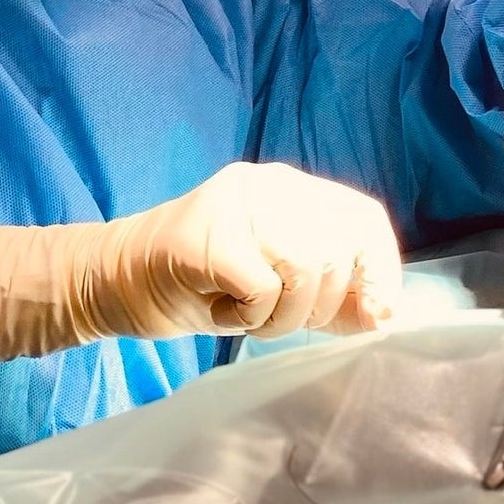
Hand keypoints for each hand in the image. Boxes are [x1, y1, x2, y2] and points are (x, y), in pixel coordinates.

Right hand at [0, 163, 403, 375]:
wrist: (115, 281)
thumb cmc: (202, 287)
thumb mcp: (278, 291)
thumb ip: (330, 297)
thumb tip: (387, 316)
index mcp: (290, 188)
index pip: (362, 218)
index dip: (379, 270)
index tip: (374, 315)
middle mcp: (267, 183)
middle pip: (337, 250)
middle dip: (318, 307)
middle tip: (274, 320)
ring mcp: (234, 204)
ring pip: (306, 266)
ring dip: (284, 316)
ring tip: (248, 317)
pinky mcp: (205, 234)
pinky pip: (264, 287)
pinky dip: (251, 317)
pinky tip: (223, 312)